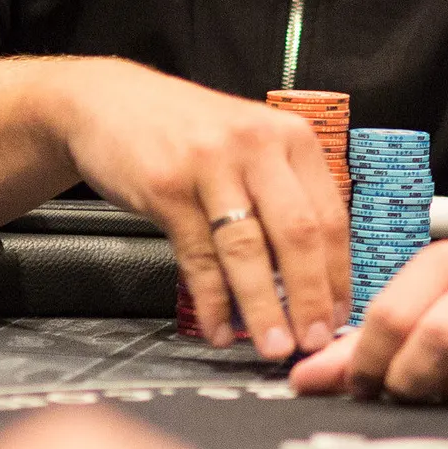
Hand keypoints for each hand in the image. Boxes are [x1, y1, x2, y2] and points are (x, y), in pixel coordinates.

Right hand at [52, 60, 348, 358]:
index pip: (330, 216)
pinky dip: (212, 300)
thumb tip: (314, 276)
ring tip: (272, 346)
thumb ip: (283, 195)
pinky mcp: (167, 187)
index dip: (338, 274)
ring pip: (248, 250)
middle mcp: (255, 145)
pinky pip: (197, 256)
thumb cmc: (188, 131)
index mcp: (289, 137)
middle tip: (314, 342)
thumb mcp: (250, 145)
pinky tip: (218, 329)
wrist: (110, 102)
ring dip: (263, 307)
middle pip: (297, 234)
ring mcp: (209, 165)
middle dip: (309, 298)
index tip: (338, 316)